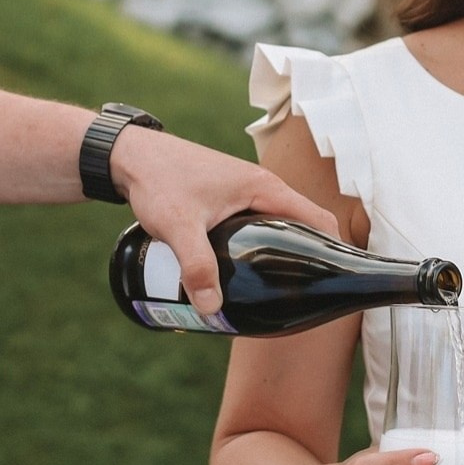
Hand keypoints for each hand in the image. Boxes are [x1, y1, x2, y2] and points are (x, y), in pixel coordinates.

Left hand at [110, 129, 342, 314]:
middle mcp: (262, 187)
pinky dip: (259, 247)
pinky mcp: (228, 199)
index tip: (332, 281)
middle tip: (297, 298)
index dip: (334, 250)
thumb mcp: (179, 226)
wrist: (129, 156)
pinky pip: (256, 225)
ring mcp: (245, 192)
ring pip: (276, 227)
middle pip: (301, 228)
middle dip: (303, 260)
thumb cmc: (158, 179)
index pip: (319, 219)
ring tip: (272, 292)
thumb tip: (212, 308)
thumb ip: (197, 266)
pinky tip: (244, 273)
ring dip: (279, 254)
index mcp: (265, 188)